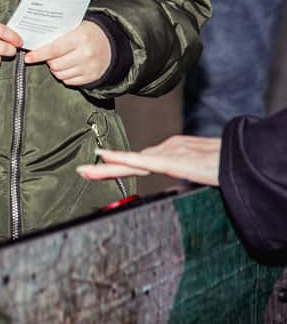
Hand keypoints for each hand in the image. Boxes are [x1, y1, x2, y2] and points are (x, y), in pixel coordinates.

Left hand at [23, 20, 110, 86]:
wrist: (110, 43)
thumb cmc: (88, 33)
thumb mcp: (74, 27)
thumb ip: (57, 34)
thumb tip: (35, 42)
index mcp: (80, 37)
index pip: (54, 49)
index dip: (39, 54)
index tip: (29, 58)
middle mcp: (86, 53)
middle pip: (55, 64)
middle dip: (48, 61)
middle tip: (50, 55)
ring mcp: (90, 67)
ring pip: (60, 74)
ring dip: (55, 69)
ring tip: (61, 60)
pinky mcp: (92, 77)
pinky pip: (69, 81)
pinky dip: (65, 75)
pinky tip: (69, 66)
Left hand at [76, 135, 220, 186]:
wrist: (242, 157)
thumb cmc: (225, 163)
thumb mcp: (201, 169)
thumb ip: (185, 169)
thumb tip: (178, 173)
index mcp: (171, 154)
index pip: (140, 162)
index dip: (119, 164)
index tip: (101, 166)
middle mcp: (165, 150)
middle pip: (130, 162)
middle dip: (105, 168)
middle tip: (81, 171)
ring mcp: (167, 153)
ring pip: (130, 162)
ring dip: (106, 169)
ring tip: (84, 171)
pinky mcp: (170, 160)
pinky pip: (141, 161)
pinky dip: (121, 158)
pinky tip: (104, 157)